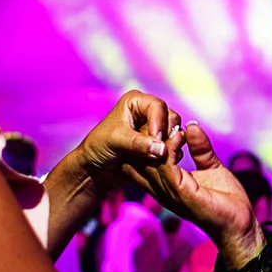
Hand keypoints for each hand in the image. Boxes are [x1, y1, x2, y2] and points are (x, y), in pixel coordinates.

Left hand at [70, 89, 186, 188]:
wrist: (96, 169)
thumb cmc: (99, 148)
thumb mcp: (116, 141)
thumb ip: (138, 144)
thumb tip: (162, 149)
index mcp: (136, 101)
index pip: (158, 106)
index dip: (160, 123)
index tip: (157, 141)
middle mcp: (148, 112)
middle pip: (171, 119)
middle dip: (167, 136)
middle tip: (160, 153)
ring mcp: (154, 129)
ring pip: (174, 135)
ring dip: (169, 147)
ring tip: (156, 160)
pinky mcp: (158, 145)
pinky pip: (172, 148)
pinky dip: (168, 156)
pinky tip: (157, 165)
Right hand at [137, 122, 264, 266]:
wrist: (239, 224)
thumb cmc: (225, 200)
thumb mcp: (211, 167)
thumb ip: (200, 149)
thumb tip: (191, 126)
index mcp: (165, 184)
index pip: (142, 160)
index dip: (146, 139)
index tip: (160, 121)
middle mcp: (162, 189)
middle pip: (139, 159)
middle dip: (149, 136)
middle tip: (162, 117)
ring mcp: (170, 192)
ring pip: (150, 161)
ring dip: (160, 139)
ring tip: (172, 123)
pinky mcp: (182, 194)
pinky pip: (167, 168)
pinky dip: (171, 149)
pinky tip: (179, 135)